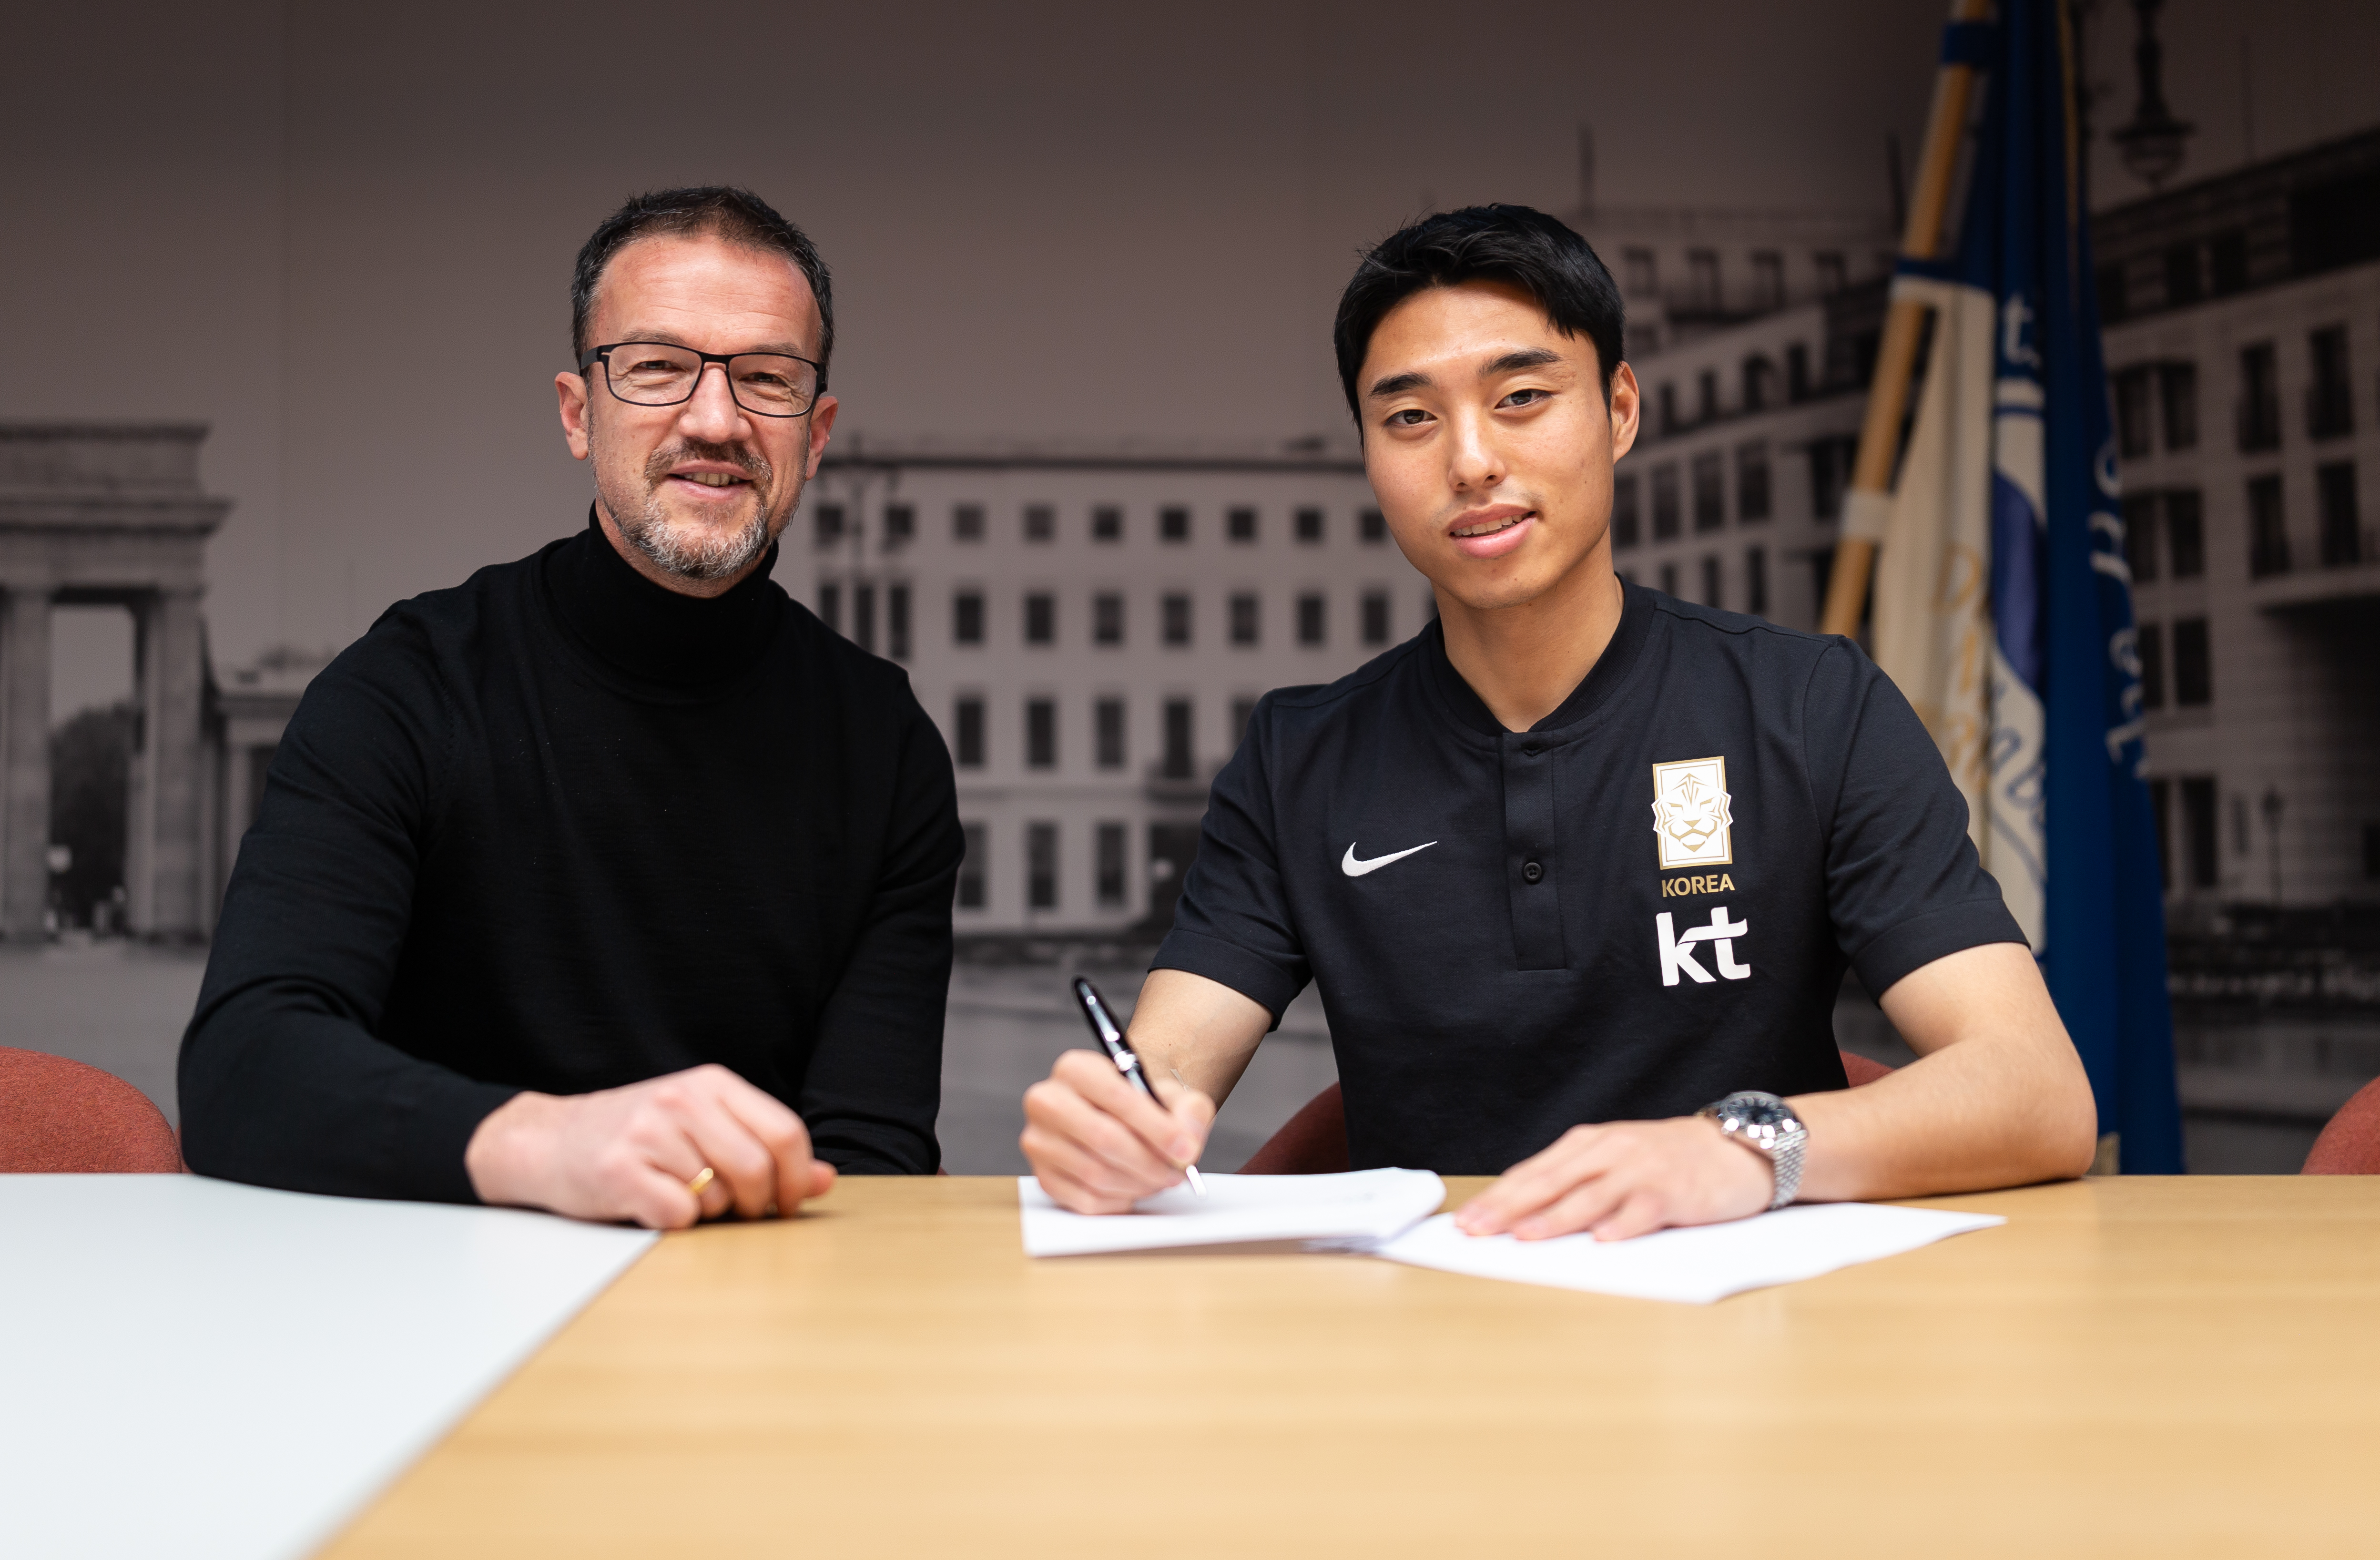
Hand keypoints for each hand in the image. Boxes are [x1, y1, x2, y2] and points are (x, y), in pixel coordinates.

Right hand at [465, 1063, 836, 1229]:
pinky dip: (674, 1223)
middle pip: (757, 1168)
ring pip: (717, 1197)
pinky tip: (652, 1206)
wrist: (546, 1142)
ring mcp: (649, 1132)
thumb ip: (764, 1149)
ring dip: (708, 1213)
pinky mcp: (619, 1170)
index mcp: (711, 1084)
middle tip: (738, 1213)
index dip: (796, 1178)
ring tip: (680, 1196)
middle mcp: (682, 1099)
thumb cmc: (635, 1138)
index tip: (785, 1202)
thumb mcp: (704, 1128)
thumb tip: (824, 1180)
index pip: (785, 1132)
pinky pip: (678, 1216)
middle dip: (757, 1205)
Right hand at [1020, 1049, 1215, 1213]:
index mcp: (1076, 1068)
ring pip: (1095, 1173)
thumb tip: (1186, 1141)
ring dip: (1138, 1184)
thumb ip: (1190, 1110)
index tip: (1185, 1150)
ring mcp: (1039, 1141)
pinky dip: (1119, 1200)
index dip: (1156, 1128)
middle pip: (1103, 1138)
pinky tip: (1134, 1187)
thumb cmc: (1145, 1107)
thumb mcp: (1174, 1096)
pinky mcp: (1043, 1176)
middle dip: (1149, 1162)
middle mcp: (1047, 1100)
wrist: (1120, 1121)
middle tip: (1176, 1173)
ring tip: (1160, 1179)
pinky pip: (1086, 1200)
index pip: (1117, 1097)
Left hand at [1453, 1116, 1773, 1241]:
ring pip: (1590, 1196)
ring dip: (1555, 1217)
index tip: (1467, 1221)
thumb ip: (1577, 1182)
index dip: (1498, 1197)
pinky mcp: (1674, 1191)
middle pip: (1551, 1182)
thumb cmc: (1669, 1161)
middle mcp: (1611, 1152)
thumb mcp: (1616, 1160)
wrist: (1737, 1147)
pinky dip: (1622, 1224)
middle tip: (1478, 1230)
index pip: (1534, 1172)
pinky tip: (1602, 1240)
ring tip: (1526, 1236)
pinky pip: (1643, 1209)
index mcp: (1590, 1145)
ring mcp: (1642, 1170)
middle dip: (1510, 1207)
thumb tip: (1523, 1215)